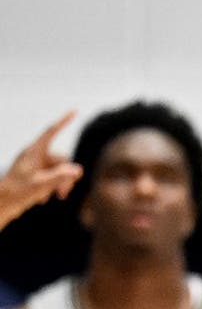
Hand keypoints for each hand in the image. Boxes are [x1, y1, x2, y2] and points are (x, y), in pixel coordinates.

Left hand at [0, 111, 83, 229]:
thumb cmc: (16, 193)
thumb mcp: (40, 185)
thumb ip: (60, 177)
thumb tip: (79, 170)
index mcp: (33, 152)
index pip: (51, 132)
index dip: (63, 121)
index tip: (74, 110)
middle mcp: (34, 155)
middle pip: (61, 159)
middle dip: (65, 176)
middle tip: (64, 193)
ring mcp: (34, 165)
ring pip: (58, 169)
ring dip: (59, 183)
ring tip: (56, 197)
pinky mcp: (33, 175)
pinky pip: (51, 175)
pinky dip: (51, 186)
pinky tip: (44, 198)